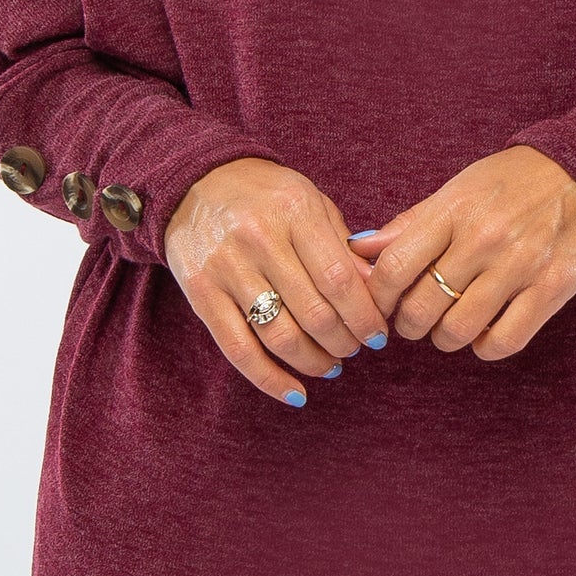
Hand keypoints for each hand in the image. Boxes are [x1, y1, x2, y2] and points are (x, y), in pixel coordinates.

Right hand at [164, 158, 387, 405]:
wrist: (197, 182)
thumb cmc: (267, 195)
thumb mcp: (311, 203)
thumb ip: (343, 247)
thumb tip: (376, 294)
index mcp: (294, 212)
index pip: (339, 279)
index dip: (364, 315)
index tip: (378, 334)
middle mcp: (258, 239)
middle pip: (313, 313)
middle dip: (344, 342)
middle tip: (356, 348)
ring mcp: (226, 268)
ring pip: (279, 336)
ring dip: (314, 362)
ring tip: (331, 365)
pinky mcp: (201, 294)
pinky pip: (238, 349)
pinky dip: (270, 379)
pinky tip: (296, 393)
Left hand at [353, 146, 575, 359]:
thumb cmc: (514, 181)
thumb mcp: (459, 188)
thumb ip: (412, 223)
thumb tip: (361, 249)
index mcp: (455, 210)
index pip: (395, 268)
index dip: (378, 296)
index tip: (382, 303)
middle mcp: (484, 238)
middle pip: (422, 307)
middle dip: (409, 323)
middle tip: (416, 318)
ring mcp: (520, 265)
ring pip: (458, 330)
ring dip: (444, 338)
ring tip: (448, 326)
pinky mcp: (552, 289)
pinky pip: (504, 341)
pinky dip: (485, 347)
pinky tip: (485, 332)